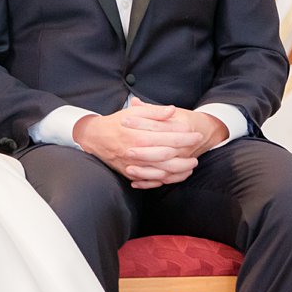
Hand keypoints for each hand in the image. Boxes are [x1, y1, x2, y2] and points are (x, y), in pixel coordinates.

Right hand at [73, 99, 212, 188]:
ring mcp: (133, 165)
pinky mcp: (131, 174)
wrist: (94, 138)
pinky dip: (166, 179)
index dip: (185, 137)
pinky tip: (176, 175)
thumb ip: (153, 112)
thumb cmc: (115, 123)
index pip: (169, 138)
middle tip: (197, 148)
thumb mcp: (133, 112)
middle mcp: (136, 153)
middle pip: (168, 157)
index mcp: (139, 136)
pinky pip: (151, 181)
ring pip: (162, 172)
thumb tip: (171, 110)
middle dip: (186, 153)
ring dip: (180, 169)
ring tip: (192, 164)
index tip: (196, 134)